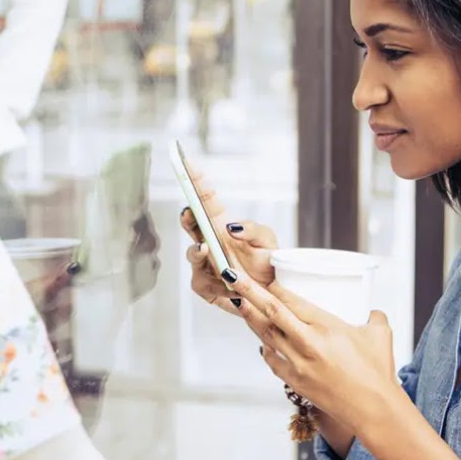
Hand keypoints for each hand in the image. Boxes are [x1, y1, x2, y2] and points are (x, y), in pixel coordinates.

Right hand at [180, 171, 276, 315]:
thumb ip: (253, 230)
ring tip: (211, 254)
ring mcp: (204, 263)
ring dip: (199, 254)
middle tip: (189, 212)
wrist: (273, 295)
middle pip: (190, 224)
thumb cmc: (268, 264)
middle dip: (187, 217)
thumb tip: (231, 227)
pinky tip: (234, 292)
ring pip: (192, 255)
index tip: (187, 164)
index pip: (206, 200)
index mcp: (222, 224)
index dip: (196, 182)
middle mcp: (209, 241)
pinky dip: (218, 287)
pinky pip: (202, 284)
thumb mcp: (268, 242)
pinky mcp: (205, 285)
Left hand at [223, 268, 398, 433]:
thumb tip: (372, 310)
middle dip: (248, 291)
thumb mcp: (380, 334)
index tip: (266, 278)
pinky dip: (265, 349)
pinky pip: (272, 360)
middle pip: (271, 311)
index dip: (275, 287)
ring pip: (266, 334)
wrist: (375, 411)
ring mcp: (298, 363)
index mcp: (326, 326)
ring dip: (250, 317)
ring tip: (237, 302)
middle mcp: (307, 342)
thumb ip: (373, 316)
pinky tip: (261, 341)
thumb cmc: (379, 372)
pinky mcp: (295, 381)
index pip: (292, 300)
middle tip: (230, 276)